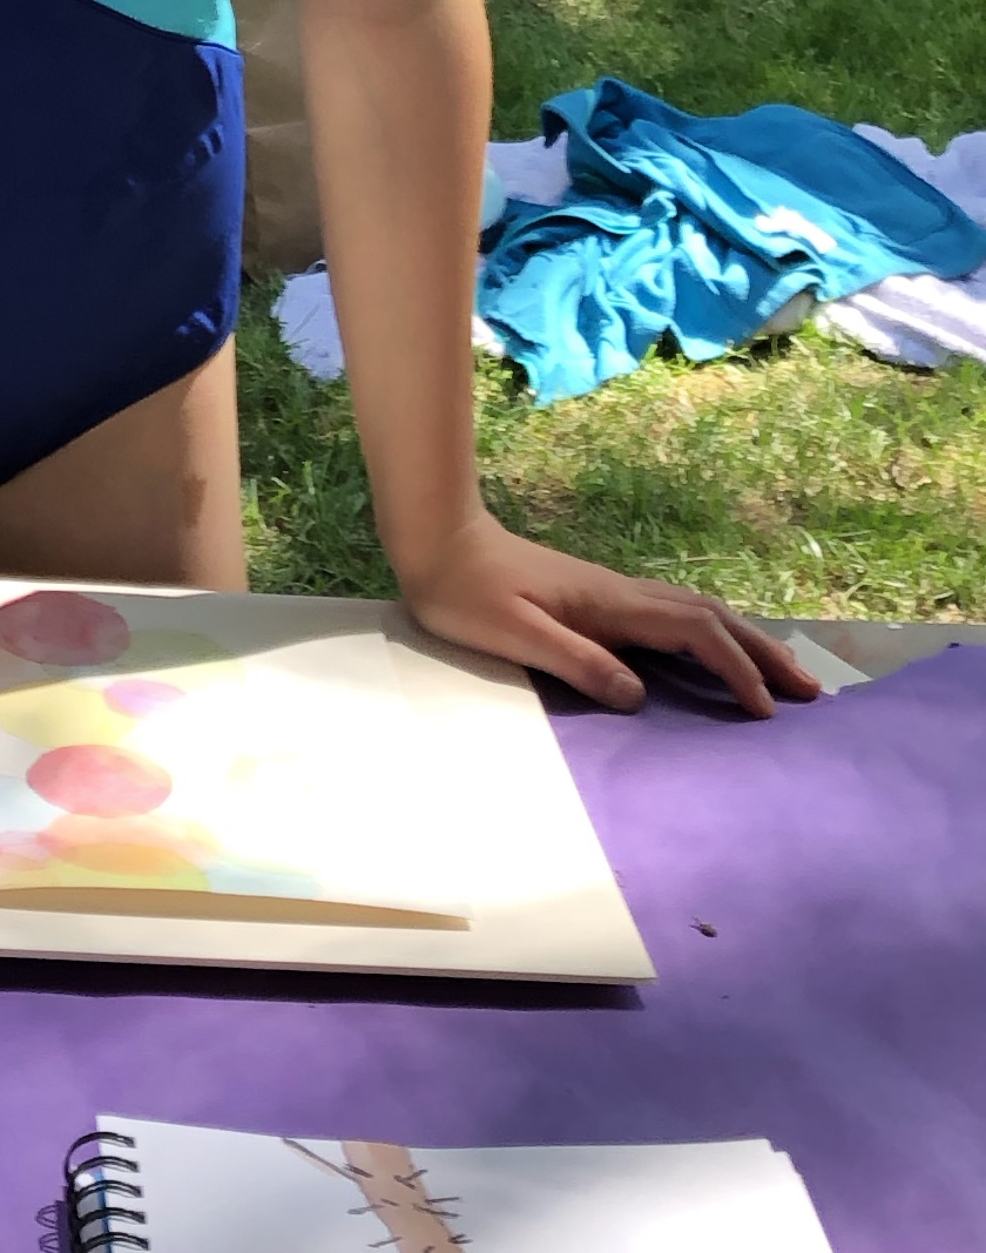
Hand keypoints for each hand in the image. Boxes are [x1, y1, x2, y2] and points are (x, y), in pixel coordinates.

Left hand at [394, 513, 817, 716]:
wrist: (439, 541)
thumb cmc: (466, 593)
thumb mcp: (515, 635)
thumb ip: (576, 663)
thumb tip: (638, 698)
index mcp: (611, 605)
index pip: (696, 634)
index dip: (736, 670)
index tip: (766, 711)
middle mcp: (623, 594)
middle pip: (714, 618)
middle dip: (765, 654)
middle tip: (813, 690)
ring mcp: (614, 592)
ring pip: (700, 612)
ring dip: (746, 641)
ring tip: (783, 672)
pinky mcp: (600, 597)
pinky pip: (676, 614)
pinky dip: (713, 632)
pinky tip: (715, 649)